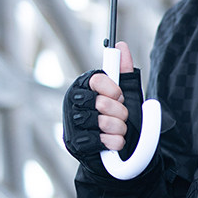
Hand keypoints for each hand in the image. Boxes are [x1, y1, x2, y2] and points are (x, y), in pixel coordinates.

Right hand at [63, 42, 137, 168]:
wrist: (120, 151)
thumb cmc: (120, 119)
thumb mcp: (127, 93)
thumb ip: (124, 71)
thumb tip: (122, 46)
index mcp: (83, 86)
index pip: (96, 79)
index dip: (112, 89)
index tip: (120, 96)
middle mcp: (73, 102)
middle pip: (100, 102)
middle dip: (120, 111)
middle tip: (123, 116)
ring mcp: (71, 123)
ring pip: (100, 122)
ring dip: (119, 128)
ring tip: (120, 130)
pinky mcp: (74, 143)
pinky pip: (98, 140)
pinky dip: (113, 142)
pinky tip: (114, 142)